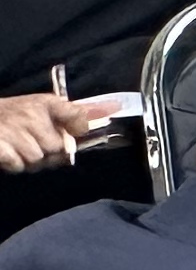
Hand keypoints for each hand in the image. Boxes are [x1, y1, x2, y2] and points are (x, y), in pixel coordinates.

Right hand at [0, 91, 116, 172]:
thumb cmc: (17, 112)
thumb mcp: (46, 105)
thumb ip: (75, 112)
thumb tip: (112, 109)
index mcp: (45, 104)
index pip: (77, 118)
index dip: (78, 133)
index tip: (74, 138)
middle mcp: (30, 116)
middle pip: (56, 148)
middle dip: (49, 152)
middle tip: (37, 145)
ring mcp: (12, 132)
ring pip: (36, 159)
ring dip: (30, 160)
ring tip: (21, 148)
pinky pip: (17, 165)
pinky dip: (14, 164)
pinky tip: (9, 153)